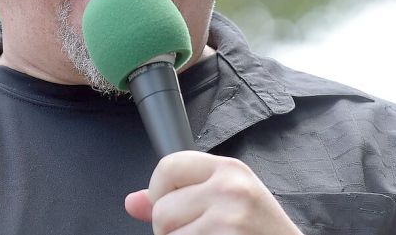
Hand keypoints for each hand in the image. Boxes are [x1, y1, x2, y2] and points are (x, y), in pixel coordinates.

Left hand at [125, 151, 301, 234]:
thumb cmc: (262, 234)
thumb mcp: (229, 203)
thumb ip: (181, 196)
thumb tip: (132, 202)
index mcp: (230, 170)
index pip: (168, 166)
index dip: (160, 192)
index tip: (173, 207)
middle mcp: (230, 190)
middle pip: (162, 210)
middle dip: (172, 230)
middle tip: (204, 234)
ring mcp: (228, 222)